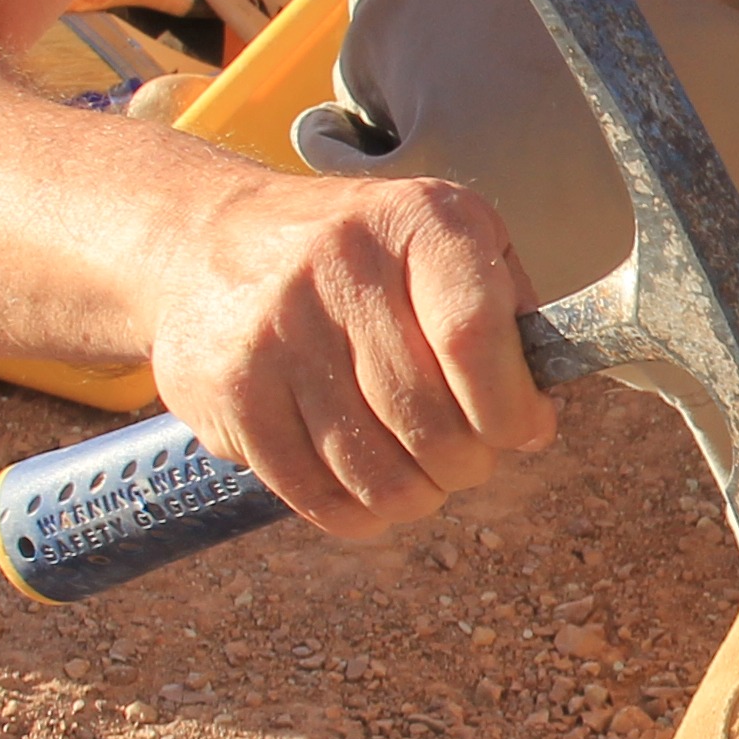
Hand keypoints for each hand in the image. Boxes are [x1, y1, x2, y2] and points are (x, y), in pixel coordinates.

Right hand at [142, 173, 558, 535]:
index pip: (474, 337)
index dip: (511, 408)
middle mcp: (341, 270)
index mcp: (416, 224)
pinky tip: (366, 490)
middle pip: (430, 422)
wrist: (203, 240)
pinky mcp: (230, 393)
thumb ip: (507, 310)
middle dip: (469, 463)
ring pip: (375, 474)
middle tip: (468, 457)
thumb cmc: (358, 253)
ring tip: (419, 477)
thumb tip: (535, 415)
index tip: (523, 427)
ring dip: (415, 497)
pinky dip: (356, 514)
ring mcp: (276, 333)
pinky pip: (314, 495)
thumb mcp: (446, 235)